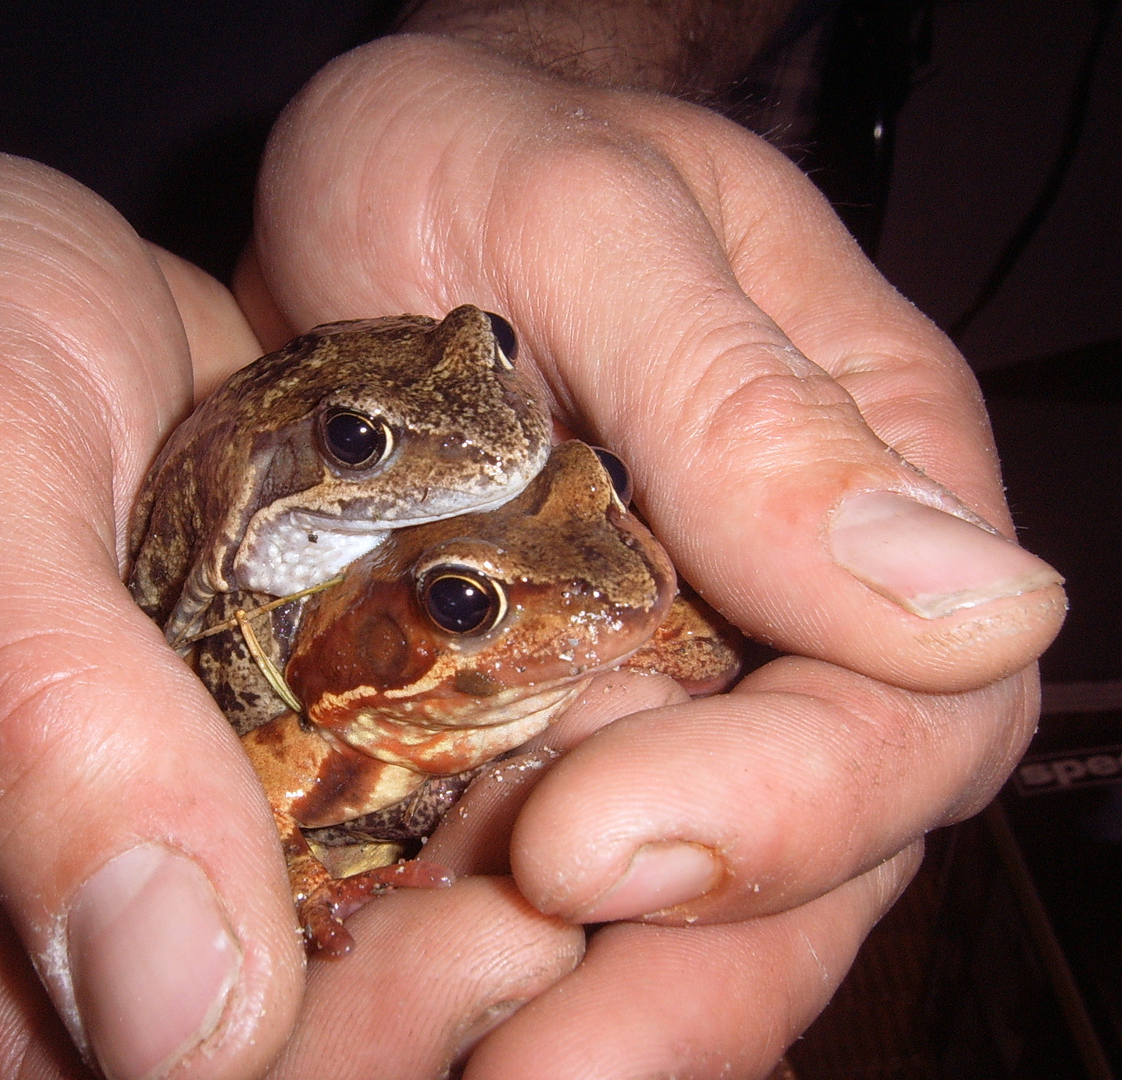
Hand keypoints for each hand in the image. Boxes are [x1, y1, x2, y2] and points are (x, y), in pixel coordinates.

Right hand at [0, 142, 593, 1079]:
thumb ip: (29, 716)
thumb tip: (176, 1024)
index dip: (303, 1060)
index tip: (471, 949)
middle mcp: (44, 893)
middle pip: (248, 1050)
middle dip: (426, 1005)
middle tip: (574, 888)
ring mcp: (165, 821)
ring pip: (334, 960)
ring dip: (494, 917)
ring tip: (609, 820)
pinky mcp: (257, 742)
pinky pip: (380, 830)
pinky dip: (499, 808)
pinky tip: (602, 749)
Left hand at [238, 33, 1065, 1076]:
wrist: (376, 166)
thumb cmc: (488, 146)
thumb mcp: (596, 223)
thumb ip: (758, 404)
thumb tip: (978, 606)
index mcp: (855, 492)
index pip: (903, 708)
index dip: (785, 806)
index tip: (595, 843)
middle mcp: (777, 615)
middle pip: (806, 854)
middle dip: (682, 977)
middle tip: (513, 1072)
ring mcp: (651, 678)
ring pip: (678, 896)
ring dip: (581, 1012)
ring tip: (440, 1078)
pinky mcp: (521, 711)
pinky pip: (532, 861)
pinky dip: (468, 952)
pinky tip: (379, 1007)